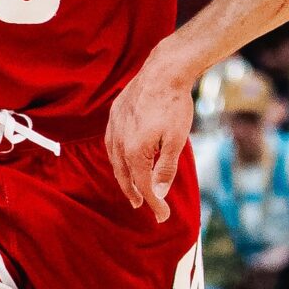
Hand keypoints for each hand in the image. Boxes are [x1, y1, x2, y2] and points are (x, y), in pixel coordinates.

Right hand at [107, 43, 194, 221]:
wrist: (163, 72)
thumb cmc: (174, 105)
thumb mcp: (177, 141)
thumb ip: (166, 168)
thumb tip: (159, 193)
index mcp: (135, 151)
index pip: (143, 186)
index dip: (153, 204)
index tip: (163, 216)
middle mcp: (119, 141)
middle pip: (125, 176)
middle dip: (134, 194)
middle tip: (142, 206)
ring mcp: (114, 127)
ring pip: (115, 161)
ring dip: (124, 177)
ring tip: (132, 187)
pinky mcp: (114, 115)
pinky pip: (111, 143)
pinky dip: (118, 158)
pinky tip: (123, 158)